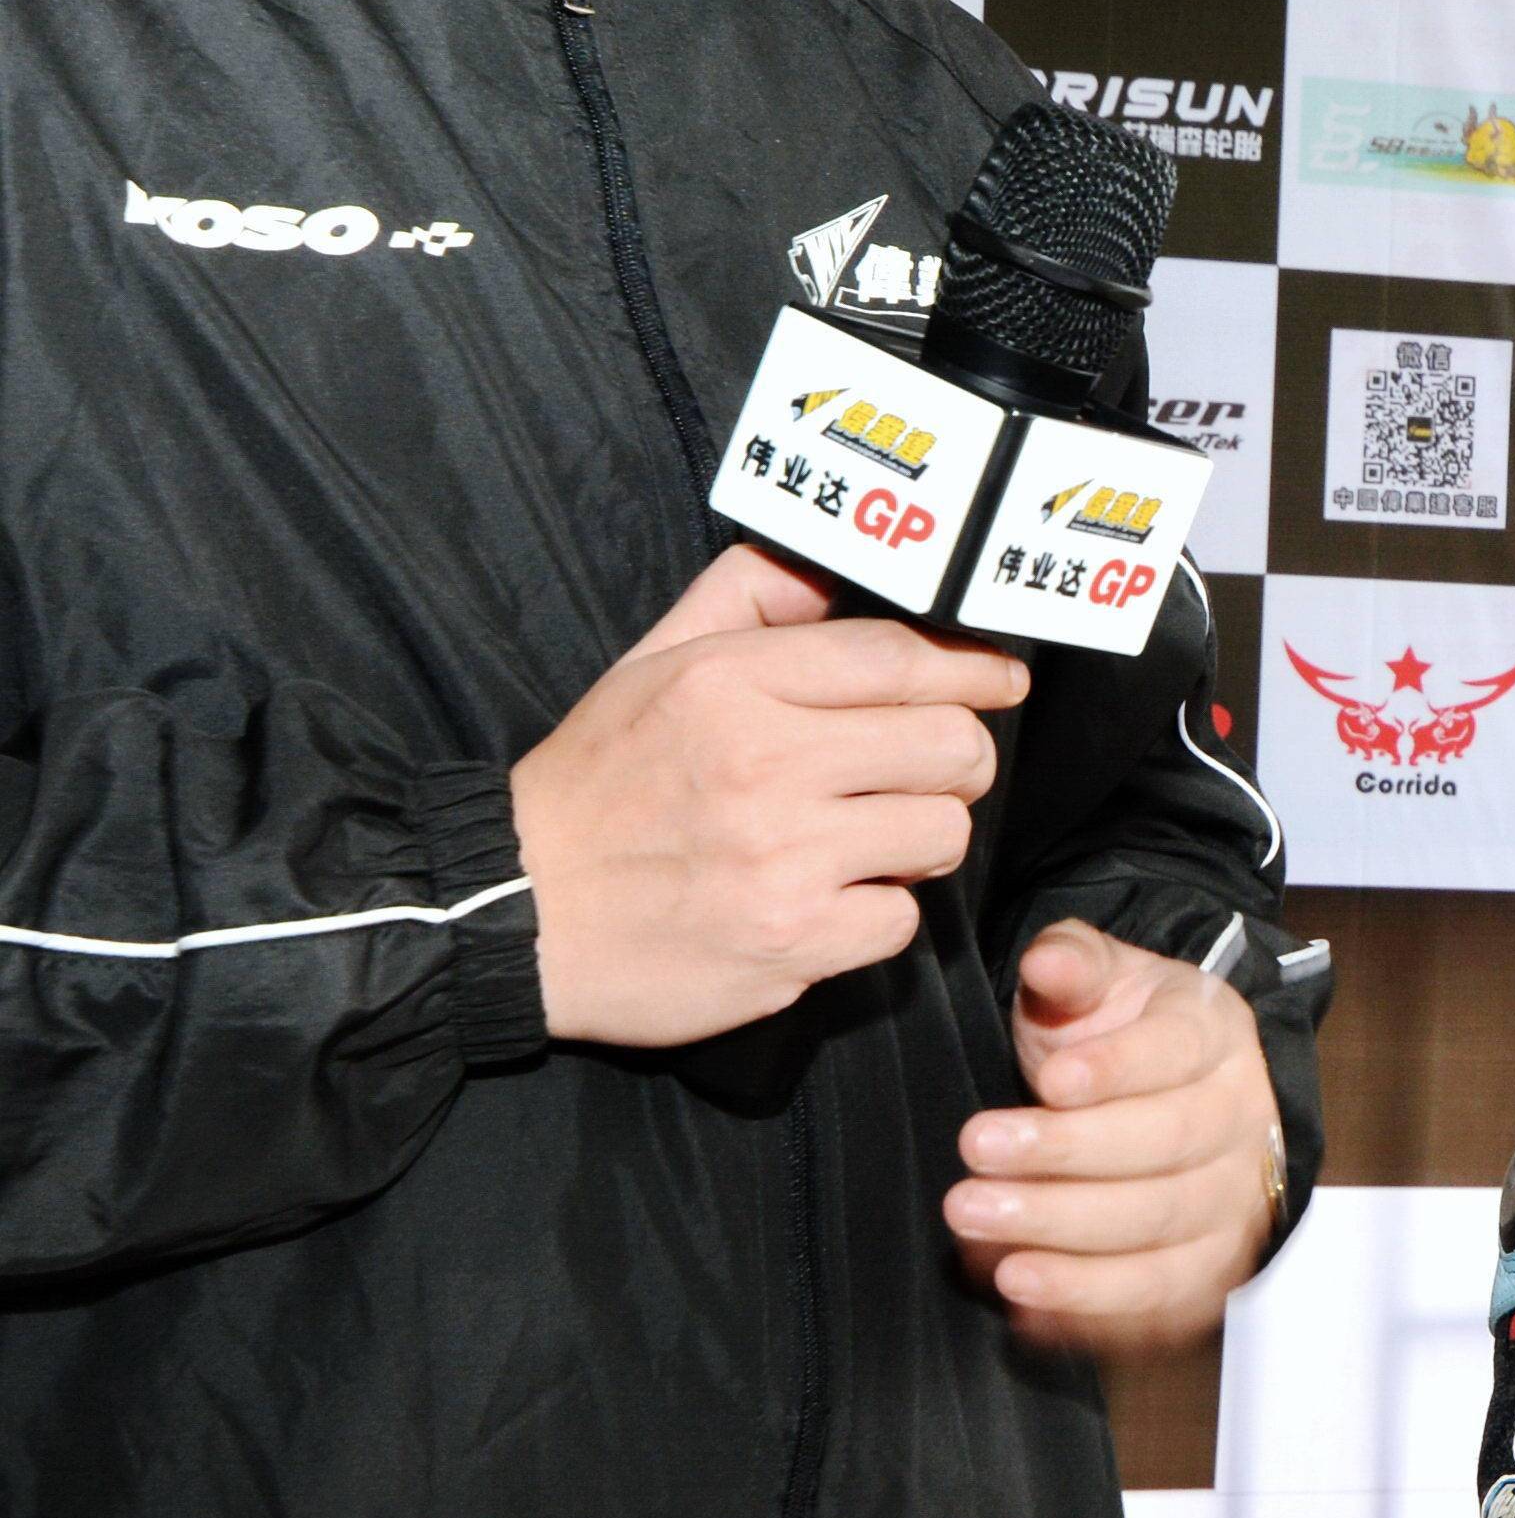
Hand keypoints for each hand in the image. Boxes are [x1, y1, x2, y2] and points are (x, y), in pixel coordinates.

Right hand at [512, 542, 1024, 1045]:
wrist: (513, 914)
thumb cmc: (594, 787)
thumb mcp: (652, 663)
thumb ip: (747, 598)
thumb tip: (836, 573)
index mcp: (731, 684)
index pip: (900, 658)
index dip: (971, 668)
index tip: (999, 680)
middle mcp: (764, 765)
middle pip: (949, 746)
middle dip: (955, 757)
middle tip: (924, 770)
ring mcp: (782, 860)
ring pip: (941, 834)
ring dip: (920, 838)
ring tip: (865, 839)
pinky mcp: (791, 945)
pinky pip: (901, 923)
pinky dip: (876, 916)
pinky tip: (827, 900)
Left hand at [946, 921, 1281, 1355]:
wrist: (1174, 1092)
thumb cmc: (1122, 1031)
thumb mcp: (1100, 977)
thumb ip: (1072, 963)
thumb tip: (1048, 963)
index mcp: (1216, 1036)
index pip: (1176, 1054)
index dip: (1117, 1070)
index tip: (1049, 1082)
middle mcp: (1241, 1121)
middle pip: (1166, 1150)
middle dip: (1066, 1158)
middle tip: (975, 1153)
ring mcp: (1234, 1202)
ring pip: (1161, 1233)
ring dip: (1068, 1241)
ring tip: (981, 1233)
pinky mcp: (1211, 1268)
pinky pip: (1159, 1299)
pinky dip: (1090, 1302)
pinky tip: (1022, 1291)